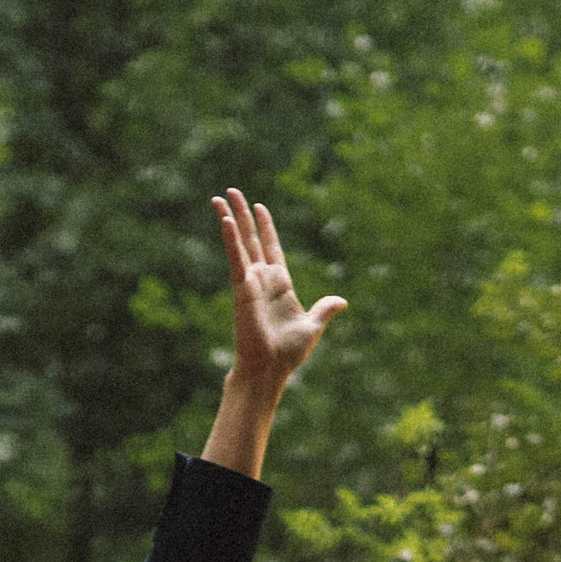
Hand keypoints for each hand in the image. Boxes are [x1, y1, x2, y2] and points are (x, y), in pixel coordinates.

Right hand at [215, 188, 344, 404]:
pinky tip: (224, 221)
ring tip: (218, 197)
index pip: (272, 247)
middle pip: (251, 239)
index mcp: (280, 284)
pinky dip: (231, 240)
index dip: (266, 227)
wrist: (270, 370)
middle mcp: (262, 279)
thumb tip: (341, 302)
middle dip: (242, 215)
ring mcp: (250, 282)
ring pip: (239, 243)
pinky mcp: (242, 289)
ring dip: (229, 219)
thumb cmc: (288, 353)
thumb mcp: (313, 326)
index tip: (259, 207)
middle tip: (232, 192)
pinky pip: (236, 259)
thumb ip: (325, 310)